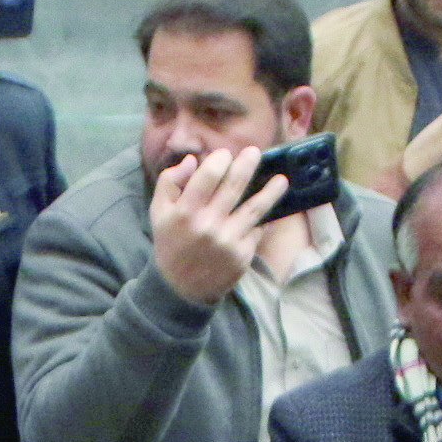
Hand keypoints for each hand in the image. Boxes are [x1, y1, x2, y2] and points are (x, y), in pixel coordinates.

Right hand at [149, 143, 276, 305]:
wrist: (180, 288)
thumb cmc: (171, 243)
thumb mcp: (159, 212)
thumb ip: (170, 181)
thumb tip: (193, 160)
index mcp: (185, 212)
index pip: (208, 176)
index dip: (220, 160)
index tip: (225, 154)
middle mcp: (208, 225)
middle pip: (234, 186)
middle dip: (247, 165)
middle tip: (255, 152)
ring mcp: (228, 241)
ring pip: (255, 208)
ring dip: (271, 191)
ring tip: (282, 179)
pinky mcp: (242, 255)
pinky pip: (256, 229)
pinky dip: (261, 218)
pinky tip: (267, 208)